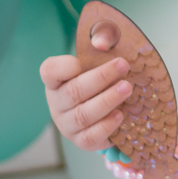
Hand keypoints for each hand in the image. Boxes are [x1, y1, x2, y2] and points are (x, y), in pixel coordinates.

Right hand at [39, 22, 130, 151]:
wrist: (107, 107)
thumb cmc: (100, 77)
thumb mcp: (101, 54)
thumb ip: (103, 38)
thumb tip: (102, 43)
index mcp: (56, 80)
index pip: (50, 71)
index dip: (64, 66)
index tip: (83, 60)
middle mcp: (58, 103)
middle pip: (73, 92)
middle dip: (101, 78)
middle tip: (123, 66)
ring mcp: (67, 123)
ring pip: (83, 115)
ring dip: (107, 101)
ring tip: (127, 88)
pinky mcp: (80, 140)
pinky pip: (90, 138)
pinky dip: (106, 126)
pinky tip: (121, 115)